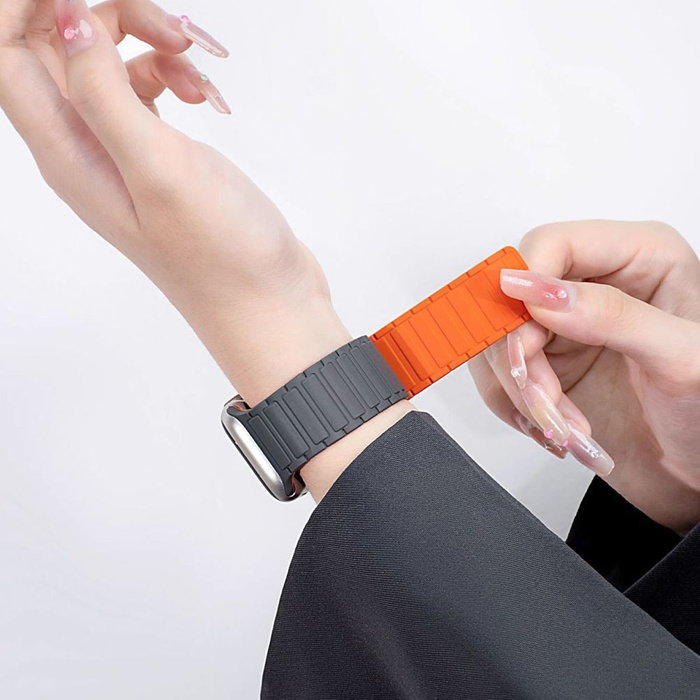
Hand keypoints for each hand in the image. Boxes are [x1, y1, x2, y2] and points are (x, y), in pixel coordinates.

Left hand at [1, 0, 410, 501]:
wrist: (268, 301)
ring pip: (108, 63)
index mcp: (68, 155)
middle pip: (59, 49)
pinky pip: (148, 91)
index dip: (27, 8)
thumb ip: (103, 93)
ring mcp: (125, 155)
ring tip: (201, 68)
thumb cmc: (220, 256)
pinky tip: (209, 97)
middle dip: (109, 17)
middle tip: (173, 30)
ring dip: (150, 44)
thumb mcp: (160, 170)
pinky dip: (176, 76)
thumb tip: (64, 22)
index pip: (8, 55)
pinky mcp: (161, 158)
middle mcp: (86, 152)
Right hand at [470, 222, 699, 534]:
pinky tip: (556, 427)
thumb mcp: (679, 358)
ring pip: (498, 341)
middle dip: (522, 358)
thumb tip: (537, 291)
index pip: (552, 245)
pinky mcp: (546, 365)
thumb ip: (612, 316)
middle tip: (546, 400)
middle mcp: (594, 286)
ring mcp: (564, 327)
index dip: (526, 285)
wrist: (697, 470)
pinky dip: (517, 408)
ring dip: (521, 392)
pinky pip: (499, 376)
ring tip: (565, 427)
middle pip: (514, 298)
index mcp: (638, 258)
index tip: (524, 336)